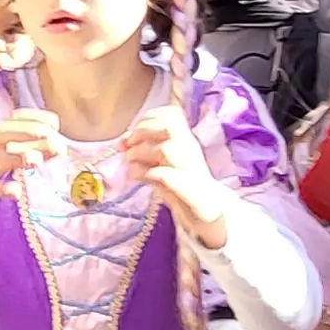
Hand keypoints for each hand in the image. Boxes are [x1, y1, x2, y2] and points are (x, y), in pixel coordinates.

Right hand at [0, 109, 61, 211]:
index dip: (36, 118)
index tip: (56, 122)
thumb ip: (29, 148)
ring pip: (1, 158)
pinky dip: (1, 188)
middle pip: (9, 134)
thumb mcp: (4, 150)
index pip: (17, 119)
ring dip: (19, 158)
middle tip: (55, 141)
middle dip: (32, 135)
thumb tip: (60, 148)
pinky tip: (16, 191)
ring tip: (37, 160)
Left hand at [120, 105, 238, 247]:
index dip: (149, 118)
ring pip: (166, 150)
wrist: (207, 213)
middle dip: (142, 131)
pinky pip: (165, 175)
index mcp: (186, 141)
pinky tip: (136, 177)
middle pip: (169, 127)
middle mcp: (190, 151)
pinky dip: (146, 173)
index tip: (133, 131)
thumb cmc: (181, 185)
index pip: (172, 115)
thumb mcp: (164, 164)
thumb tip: (122, 141)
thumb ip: (146, 150)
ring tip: (129, 162)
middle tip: (127, 146)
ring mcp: (191, 170)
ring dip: (140, 153)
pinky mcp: (188, 191)